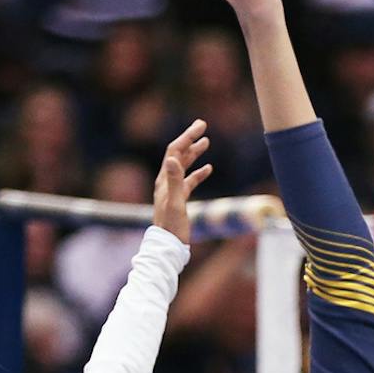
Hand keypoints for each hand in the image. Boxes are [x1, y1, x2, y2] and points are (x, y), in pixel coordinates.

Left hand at [151, 120, 212, 242]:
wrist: (168, 246)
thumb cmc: (172, 227)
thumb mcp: (175, 202)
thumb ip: (175, 180)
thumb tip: (172, 157)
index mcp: (164, 179)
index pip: (175, 151)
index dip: (187, 137)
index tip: (201, 126)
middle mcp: (166, 181)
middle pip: (178, 154)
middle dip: (190, 139)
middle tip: (203, 125)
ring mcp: (172, 190)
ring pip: (184, 166)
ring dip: (194, 153)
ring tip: (206, 142)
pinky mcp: (179, 199)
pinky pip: (189, 181)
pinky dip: (198, 173)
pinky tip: (208, 169)